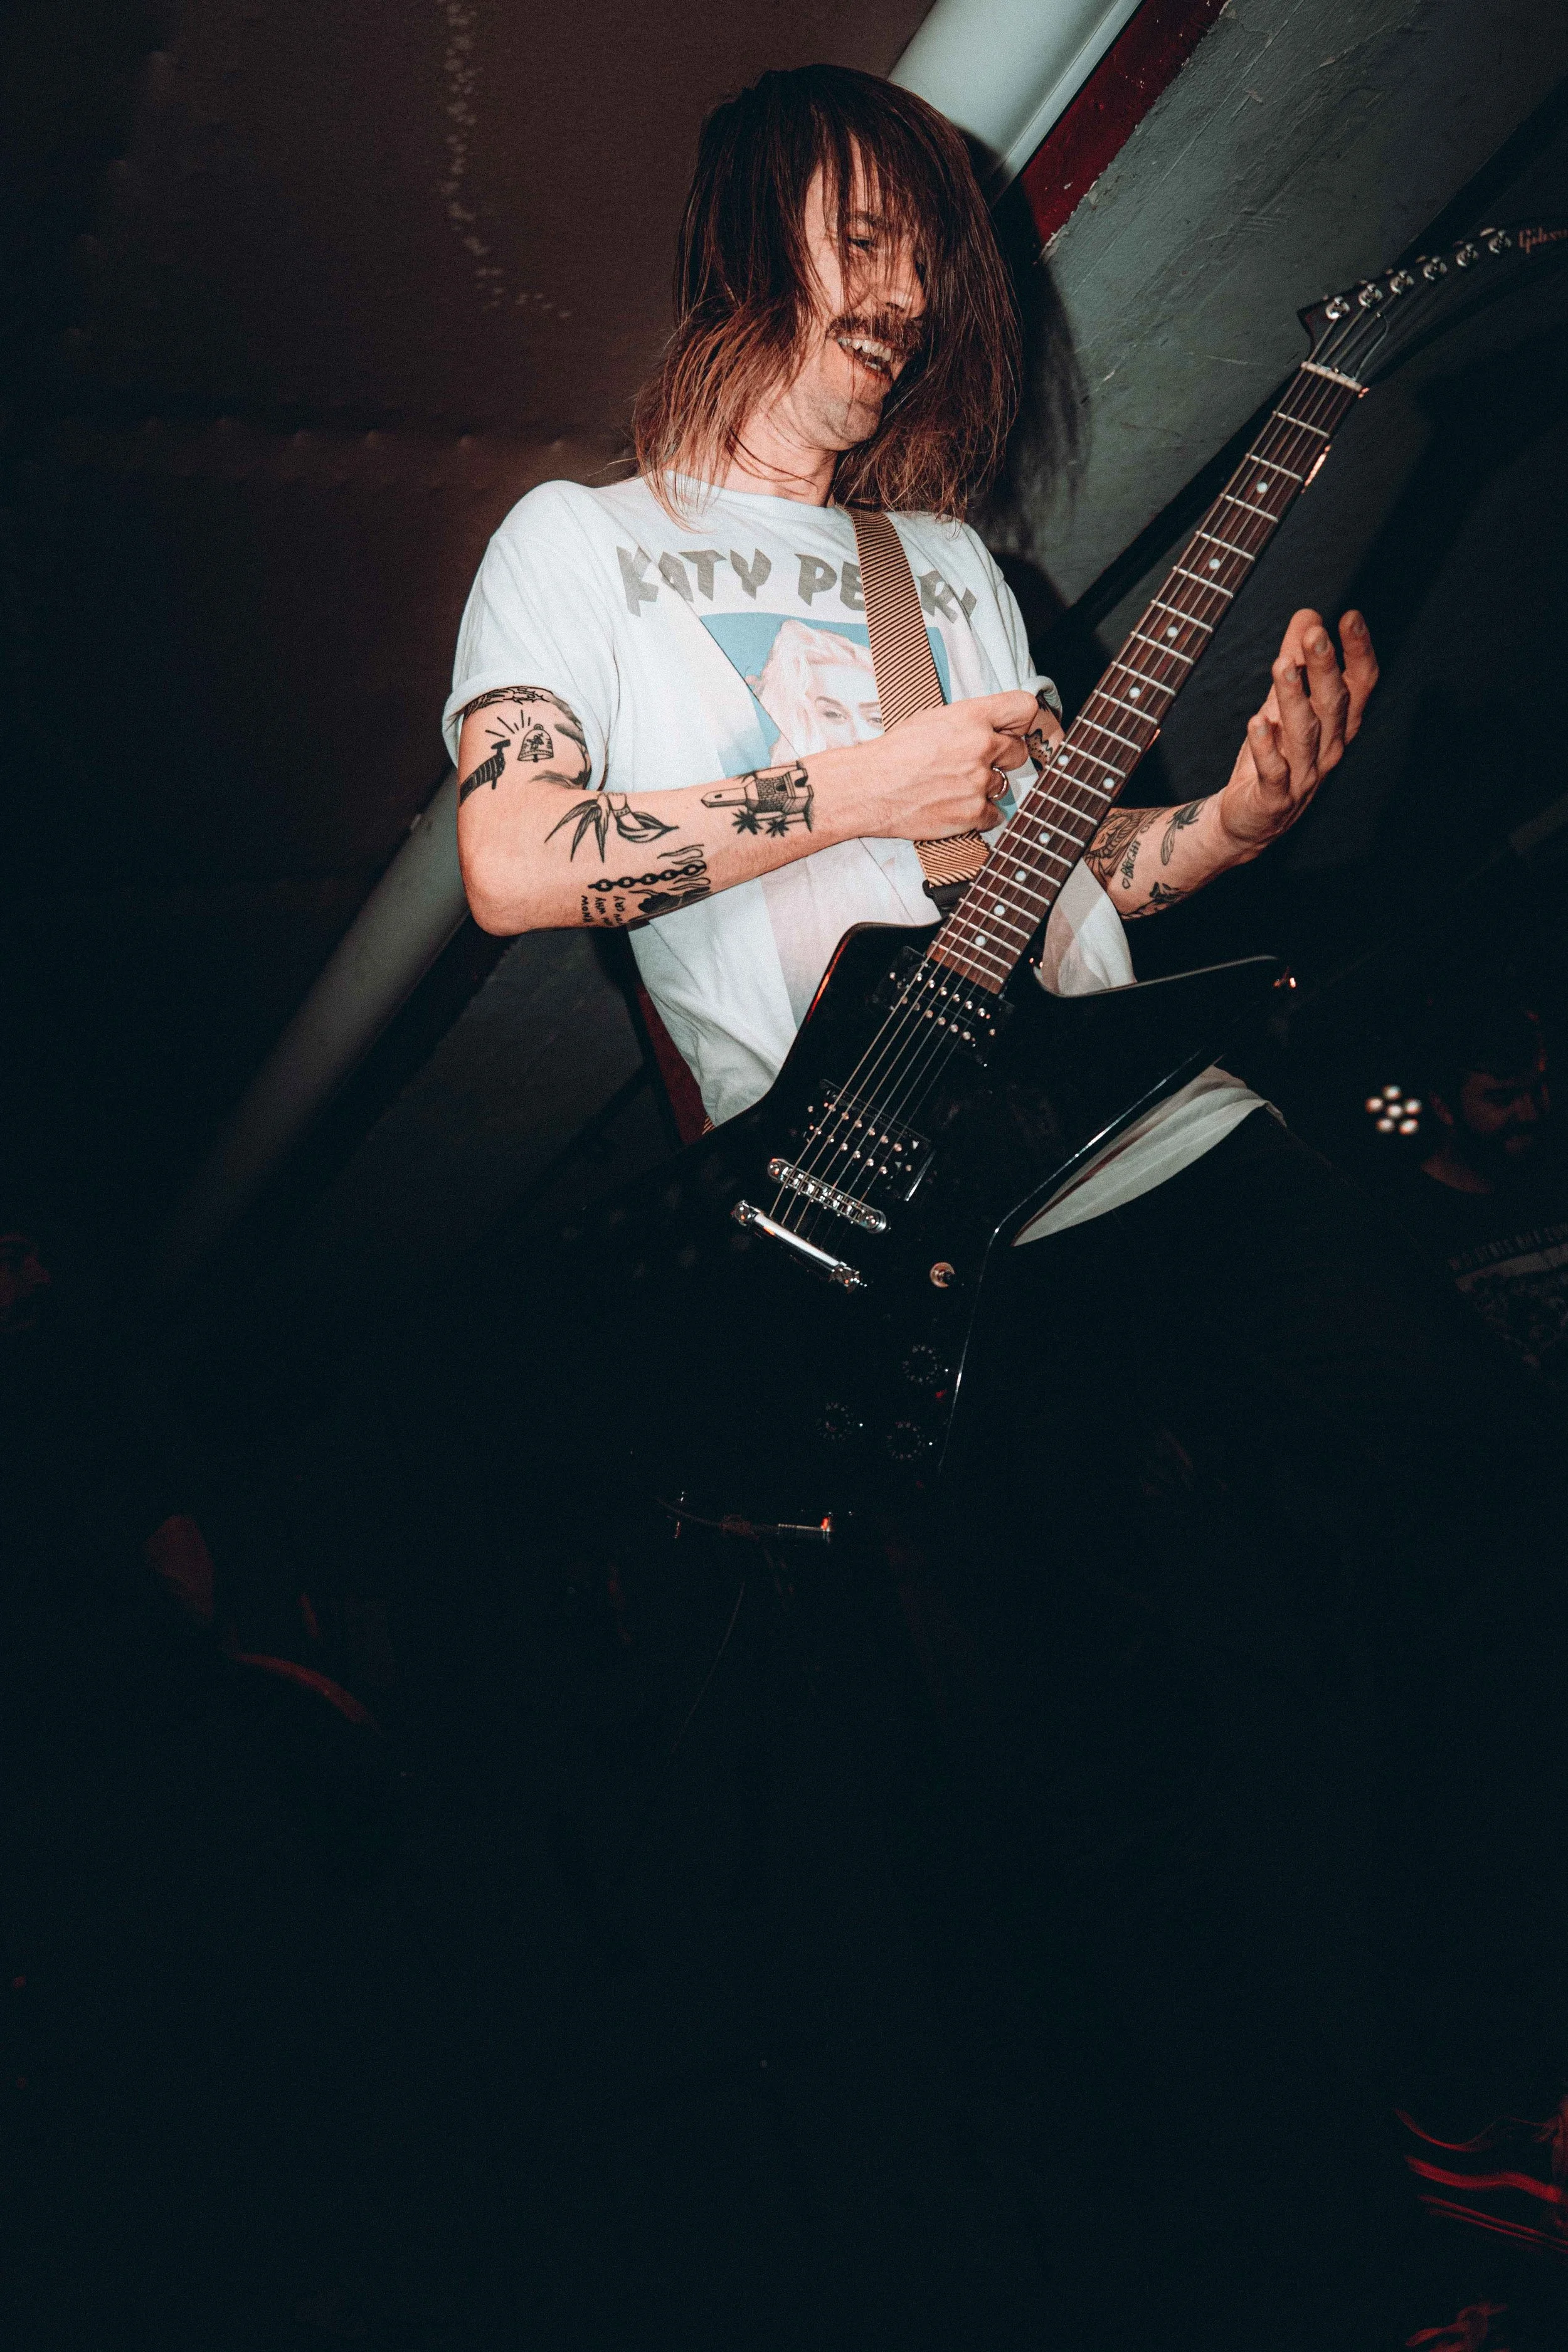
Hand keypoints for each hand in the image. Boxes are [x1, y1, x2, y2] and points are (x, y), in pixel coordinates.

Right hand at [865, 689, 1042, 839]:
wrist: (869, 788)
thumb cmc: (894, 754)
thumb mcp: (931, 719)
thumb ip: (968, 720)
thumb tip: (992, 726)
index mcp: (971, 717)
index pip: (1024, 708)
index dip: (1024, 720)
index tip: (1018, 729)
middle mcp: (981, 747)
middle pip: (1019, 752)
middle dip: (1003, 758)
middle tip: (976, 763)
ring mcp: (979, 782)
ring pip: (1004, 785)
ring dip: (985, 787)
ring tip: (954, 786)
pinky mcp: (973, 813)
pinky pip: (994, 814)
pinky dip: (978, 813)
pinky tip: (954, 805)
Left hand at [1219, 609, 1377, 856]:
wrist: (1248, 821)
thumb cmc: (1273, 757)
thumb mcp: (1282, 704)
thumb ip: (1295, 660)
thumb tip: (1307, 614)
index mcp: (1338, 724)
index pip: (1359, 684)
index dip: (1358, 652)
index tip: (1350, 617)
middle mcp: (1329, 749)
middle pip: (1334, 703)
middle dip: (1326, 668)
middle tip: (1316, 633)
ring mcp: (1304, 776)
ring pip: (1305, 733)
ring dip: (1294, 698)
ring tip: (1282, 666)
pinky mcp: (1275, 798)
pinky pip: (1274, 772)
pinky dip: (1266, 748)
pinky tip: (1256, 722)